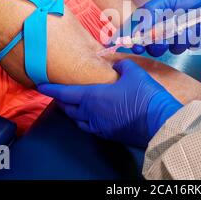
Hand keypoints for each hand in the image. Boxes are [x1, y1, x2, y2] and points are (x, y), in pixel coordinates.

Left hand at [38, 59, 181, 147]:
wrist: (159, 122)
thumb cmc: (144, 95)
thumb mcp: (133, 72)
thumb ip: (121, 66)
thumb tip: (116, 65)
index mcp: (92, 97)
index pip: (64, 93)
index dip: (51, 89)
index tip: (40, 86)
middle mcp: (91, 114)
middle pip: (68, 108)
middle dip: (62, 100)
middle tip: (60, 93)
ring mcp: (100, 127)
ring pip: (78, 121)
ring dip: (73, 112)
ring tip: (74, 104)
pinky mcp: (109, 135)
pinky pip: (91, 127)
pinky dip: (86, 120)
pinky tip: (94, 115)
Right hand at [132, 0, 200, 56]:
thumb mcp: (167, 0)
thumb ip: (150, 14)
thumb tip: (135, 30)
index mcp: (155, 17)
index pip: (138, 31)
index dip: (132, 39)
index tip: (129, 44)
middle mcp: (164, 29)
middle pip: (151, 46)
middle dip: (155, 43)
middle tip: (160, 36)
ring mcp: (177, 37)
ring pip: (168, 48)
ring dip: (175, 38)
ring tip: (185, 25)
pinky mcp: (191, 43)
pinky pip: (184, 47)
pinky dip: (189, 38)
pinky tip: (196, 28)